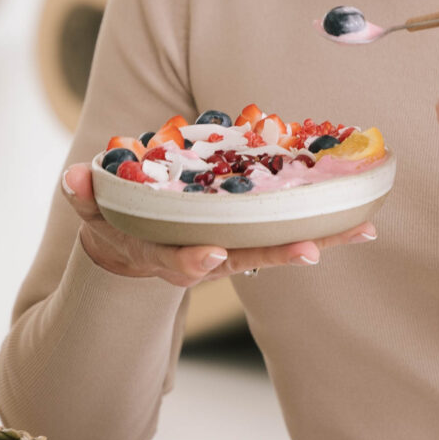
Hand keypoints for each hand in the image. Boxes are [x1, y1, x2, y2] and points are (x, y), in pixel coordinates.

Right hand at [58, 164, 374, 286]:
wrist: (133, 248)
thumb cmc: (114, 222)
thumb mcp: (92, 210)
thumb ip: (84, 194)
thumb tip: (74, 178)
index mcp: (166, 253)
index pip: (181, 261)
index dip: (195, 259)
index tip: (211, 254)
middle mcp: (207, 258)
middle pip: (246, 259)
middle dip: (279, 255)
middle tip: (313, 250)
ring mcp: (233, 250)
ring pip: (279, 248)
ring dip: (320, 241)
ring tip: (360, 231)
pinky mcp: (253, 239)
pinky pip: (293, 234)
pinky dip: (327, 231)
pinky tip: (365, 222)